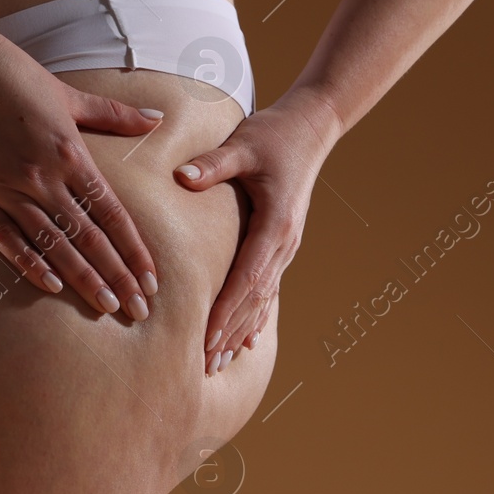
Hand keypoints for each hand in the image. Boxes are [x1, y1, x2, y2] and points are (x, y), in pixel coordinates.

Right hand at [0, 42, 164, 318]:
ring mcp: (4, 186)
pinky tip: (52, 286)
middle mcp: (41, 173)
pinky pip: (4, 238)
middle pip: (88, 236)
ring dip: (82, 278)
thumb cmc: (11, 75)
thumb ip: (113, 114)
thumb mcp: (67, 93)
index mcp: (70, 151)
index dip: (133, 250)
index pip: (111, 213)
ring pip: (52, 243)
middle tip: (138, 310)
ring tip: (106, 306)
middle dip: (117, 275)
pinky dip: (28, 263)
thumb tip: (158, 118)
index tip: (151, 280)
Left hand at [171, 90, 340, 374]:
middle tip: (204, 365)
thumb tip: (182, 177)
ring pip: (262, 300)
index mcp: (275, 225)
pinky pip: (268, 288)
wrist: (311, 127)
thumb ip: (214, 163)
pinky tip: (246, 340)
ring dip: (240, 331)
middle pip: (254, 299)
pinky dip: (256, 316)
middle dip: (229, 333)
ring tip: (218, 363)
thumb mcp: (243, 143)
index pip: (247, 279)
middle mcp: (284, 243)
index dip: (226, 311)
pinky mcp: (282, 244)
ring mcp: (286, 247)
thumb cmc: (274, 134)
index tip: (206, 338)